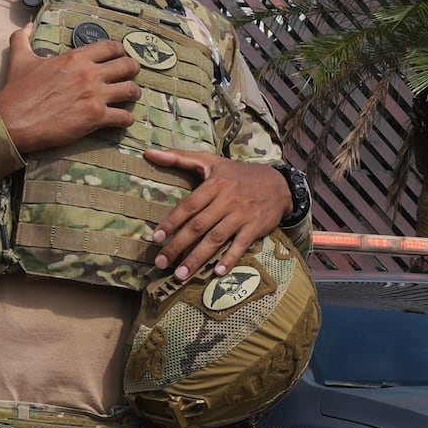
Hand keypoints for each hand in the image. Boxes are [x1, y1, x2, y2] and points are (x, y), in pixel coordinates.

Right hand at [0, 31, 141, 152]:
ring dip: (133, 93)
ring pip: (131, 90)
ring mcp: (95, 96)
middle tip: (129, 76)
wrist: (12, 120)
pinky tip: (122, 119)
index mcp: (75, 58)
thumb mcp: (20, 58)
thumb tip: (28, 24)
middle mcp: (90, 74)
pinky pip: (124, 117)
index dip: (120, 51)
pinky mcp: (96, 118)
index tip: (119, 57)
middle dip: (132, 70)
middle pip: (128, 66)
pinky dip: (126, 119)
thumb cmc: (17, 90)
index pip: (111, 46)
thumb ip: (23, 38)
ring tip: (129, 97)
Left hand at [141, 150, 290, 277]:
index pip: (189, 205)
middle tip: (161, 262)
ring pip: (216, 239)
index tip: (156, 237)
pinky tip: (217, 272)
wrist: (278, 184)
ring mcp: (242, 215)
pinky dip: (229, 259)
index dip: (172, 222)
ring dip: (197, 258)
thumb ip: (179, 157)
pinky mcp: (255, 227)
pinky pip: (240, 245)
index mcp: (215, 184)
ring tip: (180, 275)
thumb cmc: (237, 174)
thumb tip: (149, 152)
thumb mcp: (210, 161)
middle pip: (198, 225)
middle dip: (178, 245)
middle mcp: (227, 200)